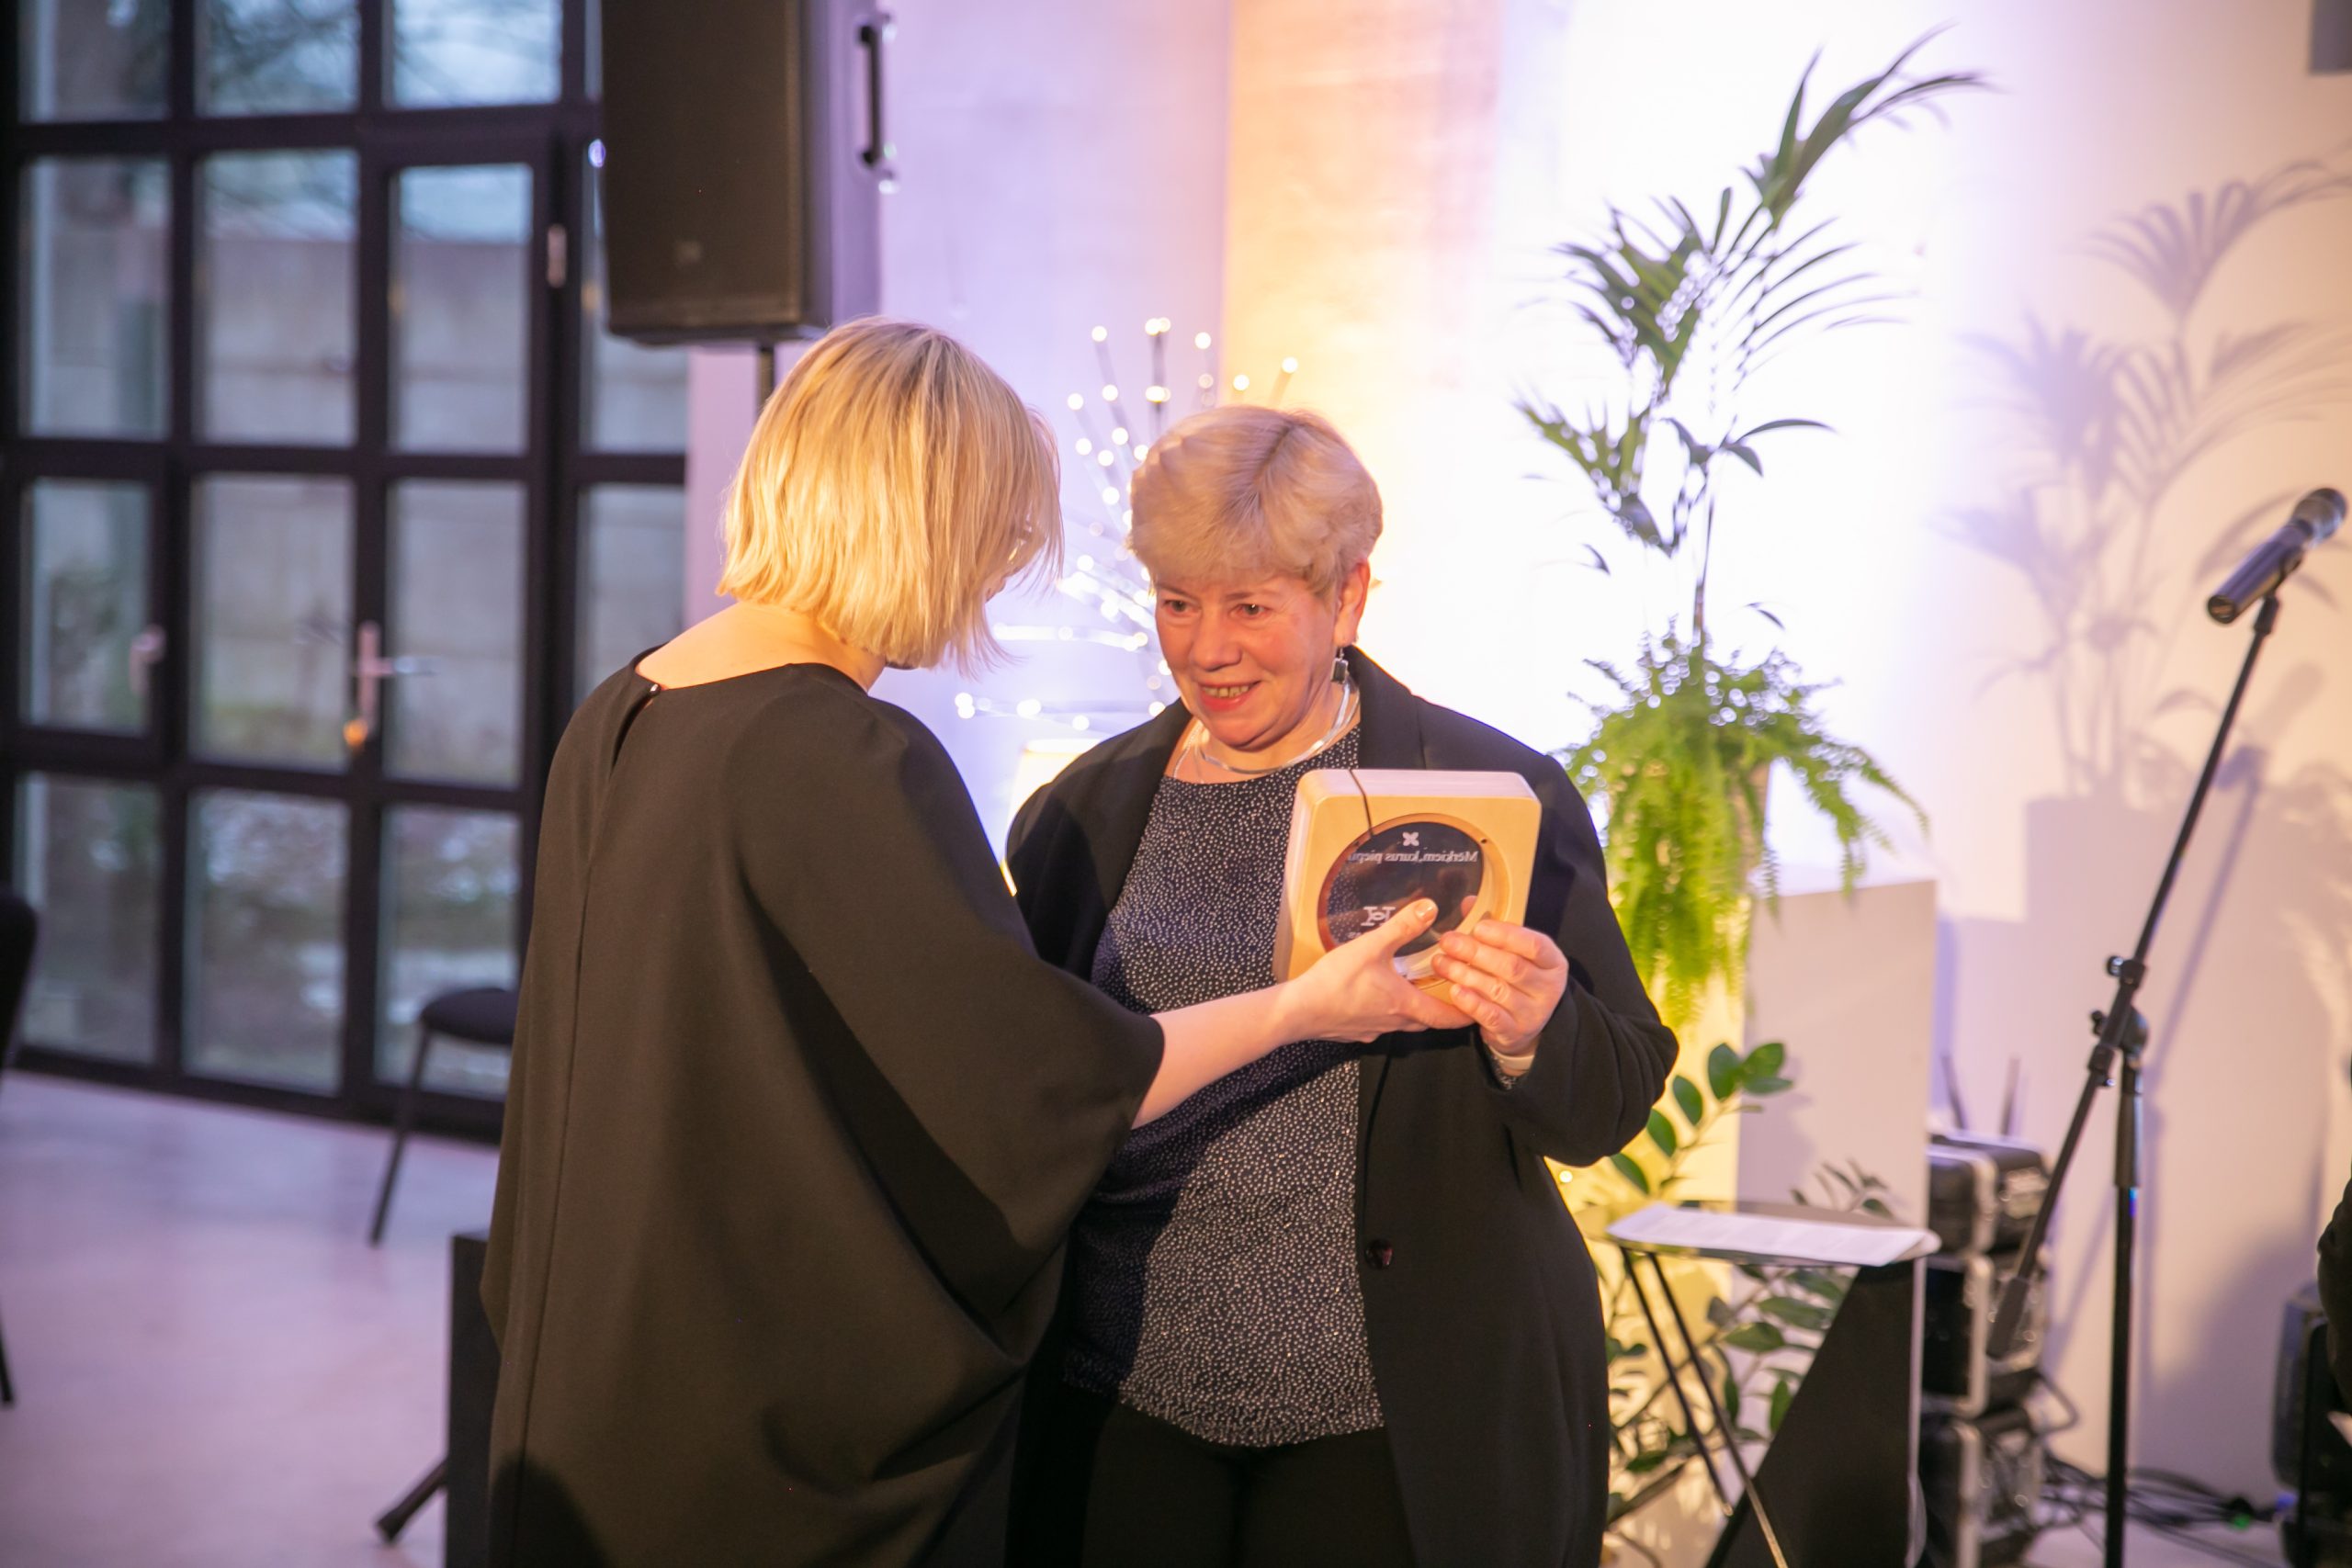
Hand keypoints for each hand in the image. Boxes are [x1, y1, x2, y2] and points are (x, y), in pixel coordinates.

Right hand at [1283, 900, 1475, 1042]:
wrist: (1298, 1012)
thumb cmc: (1334, 983)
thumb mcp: (1371, 947)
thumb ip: (1402, 927)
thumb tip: (1429, 908)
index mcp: (1404, 1004)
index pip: (1446, 1017)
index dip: (1465, 1013)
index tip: (1479, 1009)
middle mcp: (1392, 1022)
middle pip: (1427, 1021)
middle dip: (1441, 1009)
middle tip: (1450, 993)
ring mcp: (1372, 1030)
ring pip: (1403, 1023)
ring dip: (1412, 1009)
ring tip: (1414, 989)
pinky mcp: (1354, 1031)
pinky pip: (1380, 1024)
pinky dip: (1386, 1011)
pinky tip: (1376, 996)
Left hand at [1432, 919, 1568, 1059]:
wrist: (1525, 1025)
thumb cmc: (1517, 979)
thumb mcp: (1515, 953)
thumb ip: (1494, 928)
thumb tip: (1469, 902)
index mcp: (1552, 962)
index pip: (1535, 945)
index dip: (1506, 935)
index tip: (1478, 927)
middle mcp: (1548, 988)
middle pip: (1512, 967)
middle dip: (1476, 952)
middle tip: (1448, 941)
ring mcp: (1533, 1013)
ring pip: (1498, 991)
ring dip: (1466, 974)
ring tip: (1441, 963)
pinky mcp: (1515, 1033)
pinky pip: (1492, 1017)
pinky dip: (1472, 1003)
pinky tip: (1454, 991)